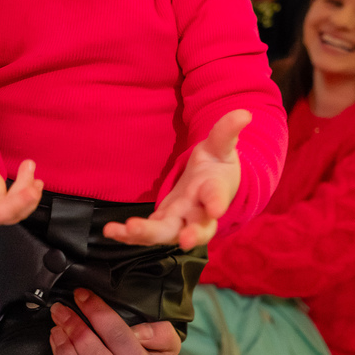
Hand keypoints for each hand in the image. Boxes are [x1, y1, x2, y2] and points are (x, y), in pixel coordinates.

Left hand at [103, 109, 249, 250]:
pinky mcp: (162, 223)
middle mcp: (199, 212)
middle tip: (184, 241)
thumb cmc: (217, 164)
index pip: (218, 196)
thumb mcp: (221, 146)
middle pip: (196, 227)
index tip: (216, 208)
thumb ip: (227, 131)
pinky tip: (110, 231)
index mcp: (215, 190)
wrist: (210, 185)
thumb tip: (244, 113)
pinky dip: (129, 235)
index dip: (217, 202)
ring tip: (126, 230)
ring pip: (166, 234)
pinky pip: (146, 233)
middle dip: (191, 235)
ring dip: (147, 234)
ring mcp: (179, 221)